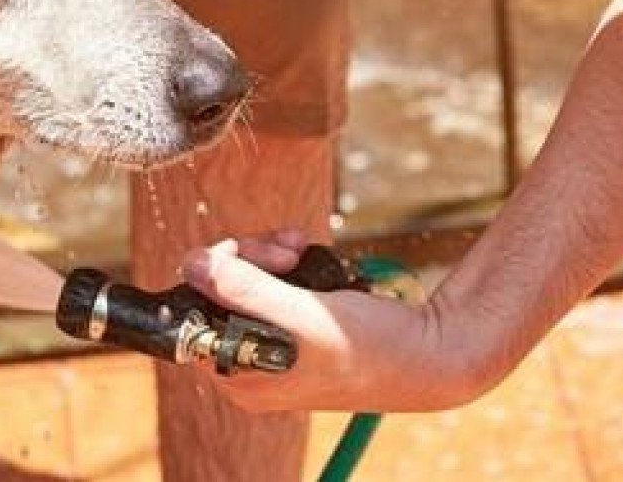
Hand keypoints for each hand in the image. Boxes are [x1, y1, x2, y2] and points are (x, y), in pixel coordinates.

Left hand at [181, 234, 484, 412]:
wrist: (431, 350)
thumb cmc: (371, 348)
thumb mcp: (303, 318)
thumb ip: (244, 291)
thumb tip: (191, 263)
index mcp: (238, 377)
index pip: (193, 313)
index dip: (213, 275)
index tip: (245, 255)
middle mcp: (246, 363)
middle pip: (216, 289)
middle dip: (249, 258)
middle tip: (286, 253)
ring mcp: (268, 339)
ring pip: (242, 275)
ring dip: (268, 251)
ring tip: (299, 246)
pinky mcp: (290, 318)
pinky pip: (268, 277)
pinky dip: (285, 257)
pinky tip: (305, 249)